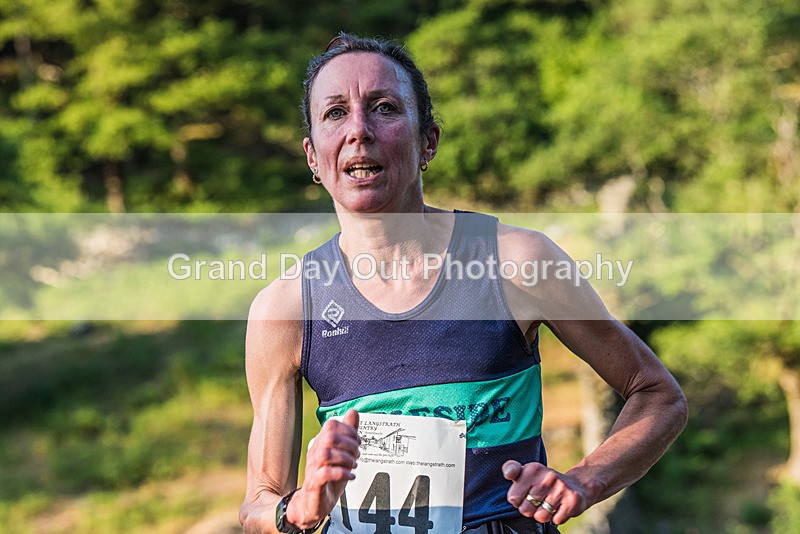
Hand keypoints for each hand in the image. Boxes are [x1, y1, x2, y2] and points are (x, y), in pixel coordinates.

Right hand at [288, 409, 360, 528]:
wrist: (312, 504)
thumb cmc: (328, 479)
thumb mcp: (341, 454)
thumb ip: (347, 433)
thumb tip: (353, 412)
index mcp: (321, 444)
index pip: (332, 424)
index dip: (349, 430)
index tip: (358, 442)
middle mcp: (315, 453)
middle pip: (329, 437)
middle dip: (349, 444)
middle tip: (357, 454)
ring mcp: (313, 469)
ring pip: (326, 454)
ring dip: (345, 458)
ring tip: (354, 465)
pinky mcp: (314, 485)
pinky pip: (324, 474)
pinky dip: (341, 473)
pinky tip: (350, 476)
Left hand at [502, 460, 587, 525]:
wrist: (577, 485)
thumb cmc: (544, 482)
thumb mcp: (526, 473)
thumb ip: (511, 469)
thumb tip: (509, 473)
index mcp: (532, 469)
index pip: (513, 497)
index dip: (516, 501)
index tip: (523, 494)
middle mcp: (547, 476)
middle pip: (525, 510)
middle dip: (530, 509)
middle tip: (538, 501)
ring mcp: (561, 488)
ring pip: (540, 517)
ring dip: (543, 514)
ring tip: (549, 504)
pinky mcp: (572, 500)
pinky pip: (556, 521)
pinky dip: (556, 518)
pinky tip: (559, 507)